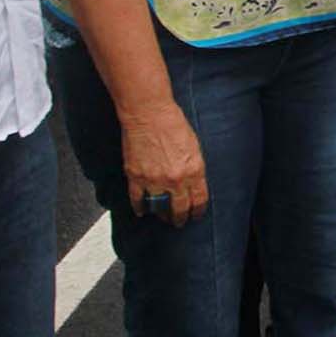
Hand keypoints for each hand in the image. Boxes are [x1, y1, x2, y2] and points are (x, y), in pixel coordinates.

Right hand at [122, 103, 207, 225]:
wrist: (149, 114)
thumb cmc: (173, 124)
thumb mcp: (194, 147)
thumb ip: (194, 168)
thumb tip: (193, 183)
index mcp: (194, 171)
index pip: (199, 200)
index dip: (198, 210)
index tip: (196, 215)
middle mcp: (176, 179)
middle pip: (180, 209)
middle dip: (180, 218)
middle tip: (180, 222)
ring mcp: (154, 180)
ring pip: (159, 208)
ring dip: (161, 215)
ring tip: (163, 218)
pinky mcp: (136, 177)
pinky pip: (138, 200)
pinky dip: (140, 208)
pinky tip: (142, 211)